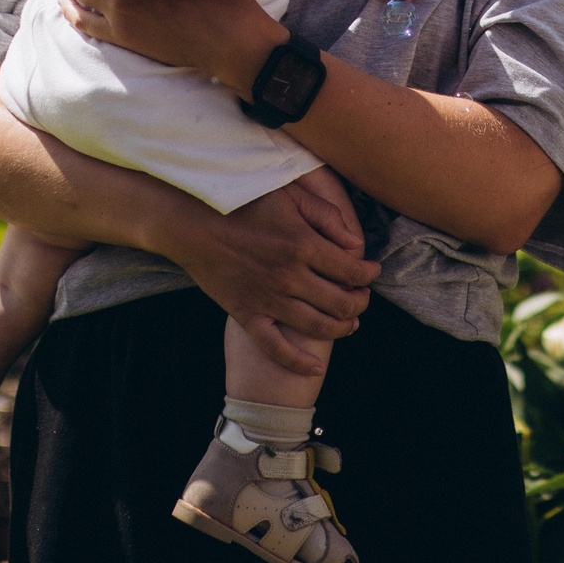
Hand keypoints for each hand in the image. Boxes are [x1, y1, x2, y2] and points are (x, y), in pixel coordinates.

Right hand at [165, 174, 376, 374]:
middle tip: (362, 298)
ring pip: (318, 327)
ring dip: (342, 329)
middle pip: (341, 303)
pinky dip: (299, 362)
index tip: (371, 271)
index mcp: (303, 245)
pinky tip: (316, 368)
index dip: (369, 274)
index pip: (352, 271)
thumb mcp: (289, 194)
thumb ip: (327, 216)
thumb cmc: (241, 202)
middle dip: (360, 303)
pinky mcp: (246, 315)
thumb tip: (357, 244)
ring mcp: (268, 300)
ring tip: (350, 323)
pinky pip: (276, 348)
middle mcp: (290, 277)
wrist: (192, 222)